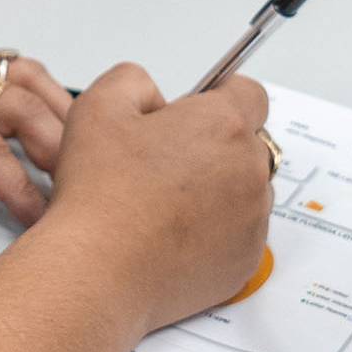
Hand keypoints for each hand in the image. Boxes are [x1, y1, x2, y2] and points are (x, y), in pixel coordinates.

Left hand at [0, 0, 73, 224]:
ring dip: (60, 111)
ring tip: (91, 147)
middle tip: (94, 188)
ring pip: (24, 86)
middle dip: (61, 147)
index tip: (44, 214)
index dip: (16, 181)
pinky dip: (40, 86)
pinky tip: (50, 102)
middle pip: (21, 111)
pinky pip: (8, 73)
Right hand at [39, 63, 273, 334]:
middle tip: (166, 163)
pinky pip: (240, 235)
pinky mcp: (245, 260)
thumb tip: (154, 96)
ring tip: (165, 205)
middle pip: (249, 145)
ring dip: (218, 191)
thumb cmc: (101, 194)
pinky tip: (172, 236)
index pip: (249, 95)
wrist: (98, 270)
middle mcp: (250, 170)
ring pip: (246, 192)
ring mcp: (253, 219)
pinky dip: (216, 233)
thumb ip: (133, 80)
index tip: (196, 113)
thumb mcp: (98, 106)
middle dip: (216, 147)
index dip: (220, 99)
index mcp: (224, 124)